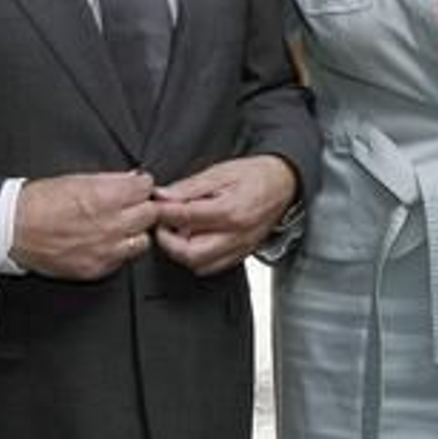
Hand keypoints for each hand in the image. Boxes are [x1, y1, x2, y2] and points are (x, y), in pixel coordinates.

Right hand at [11, 171, 158, 279]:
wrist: (14, 229)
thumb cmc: (40, 201)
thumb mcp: (77, 179)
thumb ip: (111, 181)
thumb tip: (133, 180)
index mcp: (106, 196)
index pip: (147, 187)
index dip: (141, 186)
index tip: (136, 188)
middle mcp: (110, 223)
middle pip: (150, 214)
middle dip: (142, 207)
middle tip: (130, 207)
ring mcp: (106, 248)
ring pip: (143, 240)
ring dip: (135, 232)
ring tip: (120, 228)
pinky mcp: (97, 268)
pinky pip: (123, 260)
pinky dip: (119, 251)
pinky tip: (106, 243)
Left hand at [153, 155, 297, 275]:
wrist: (284, 183)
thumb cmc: (257, 175)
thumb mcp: (221, 171)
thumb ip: (190, 187)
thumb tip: (163, 196)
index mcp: (231, 211)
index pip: (185, 218)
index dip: (162, 213)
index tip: (152, 207)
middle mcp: (236, 235)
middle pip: (190, 253)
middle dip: (168, 241)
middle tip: (161, 224)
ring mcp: (240, 248)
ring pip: (200, 265)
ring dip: (181, 251)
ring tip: (177, 231)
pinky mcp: (242, 253)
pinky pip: (213, 266)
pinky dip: (197, 257)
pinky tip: (194, 240)